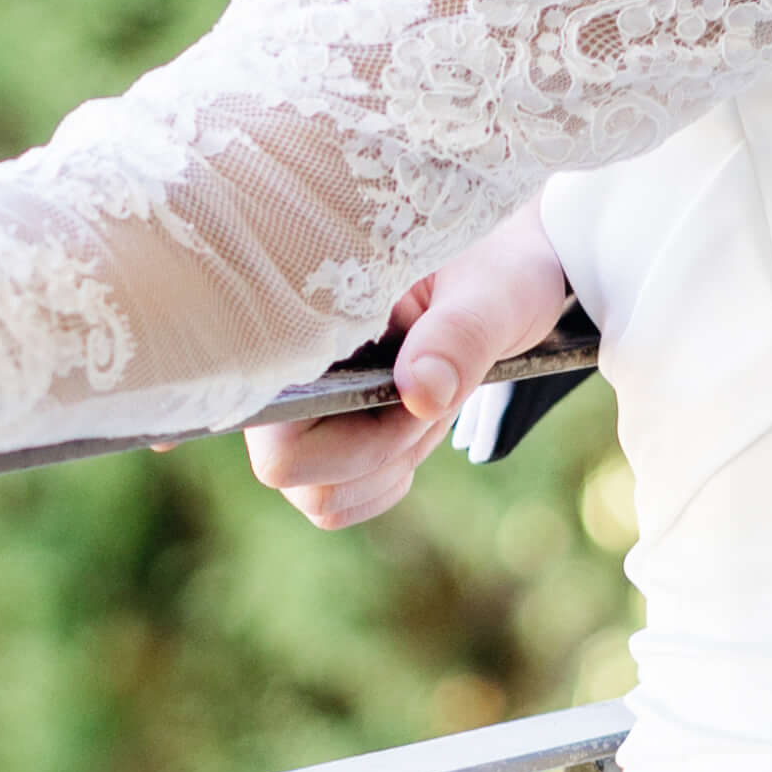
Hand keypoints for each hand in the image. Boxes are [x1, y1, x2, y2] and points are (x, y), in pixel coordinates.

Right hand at [245, 208, 572, 532]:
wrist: (509, 281)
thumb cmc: (497, 271)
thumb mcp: (494, 292)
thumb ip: (460, 335)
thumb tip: (420, 396)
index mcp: (303, 308)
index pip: (262, 400)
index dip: (331, 421)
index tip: (410, 392)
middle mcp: (283, 363)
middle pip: (285, 465)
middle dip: (377, 448)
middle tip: (435, 397)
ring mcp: (295, 405)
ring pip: (317, 491)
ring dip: (390, 465)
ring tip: (432, 403)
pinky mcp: (319, 437)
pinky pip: (335, 500)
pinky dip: (386, 478)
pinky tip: (417, 423)